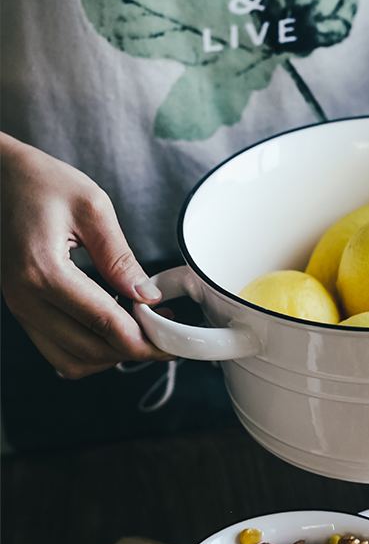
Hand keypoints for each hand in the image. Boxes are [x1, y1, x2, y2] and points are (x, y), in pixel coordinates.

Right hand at [0, 133, 173, 378]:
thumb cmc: (40, 182)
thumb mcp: (92, 207)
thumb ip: (120, 257)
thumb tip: (147, 297)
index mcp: (43, 271)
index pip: (105, 325)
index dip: (146, 340)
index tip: (173, 340)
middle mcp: (25, 298)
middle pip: (92, 351)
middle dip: (134, 350)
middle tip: (164, 332)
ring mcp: (20, 308)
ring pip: (73, 362)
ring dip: (111, 354)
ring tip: (139, 327)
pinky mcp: (22, 310)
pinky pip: (58, 350)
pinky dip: (91, 348)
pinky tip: (112, 325)